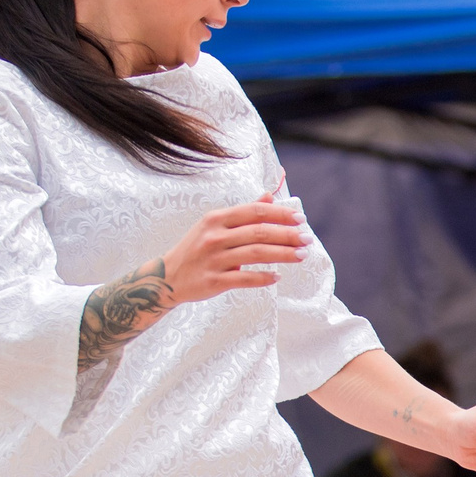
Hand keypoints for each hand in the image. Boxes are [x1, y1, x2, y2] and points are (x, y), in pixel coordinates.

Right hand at [160, 196, 309, 306]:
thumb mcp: (215, 225)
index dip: (280, 214)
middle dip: (287, 235)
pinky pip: (243, 279)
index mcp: (217, 219)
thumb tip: (269, 196)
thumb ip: (244, 212)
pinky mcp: (213, 280)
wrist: (168, 276)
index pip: (255, 212)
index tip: (301, 219)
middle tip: (307, 239)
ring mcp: (213, 258)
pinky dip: (263, 277)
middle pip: (259, 232)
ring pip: (255, 254)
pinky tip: (277, 277)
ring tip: (301, 255)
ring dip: (282, 254)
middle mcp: (214, 236)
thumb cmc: (197, 248)